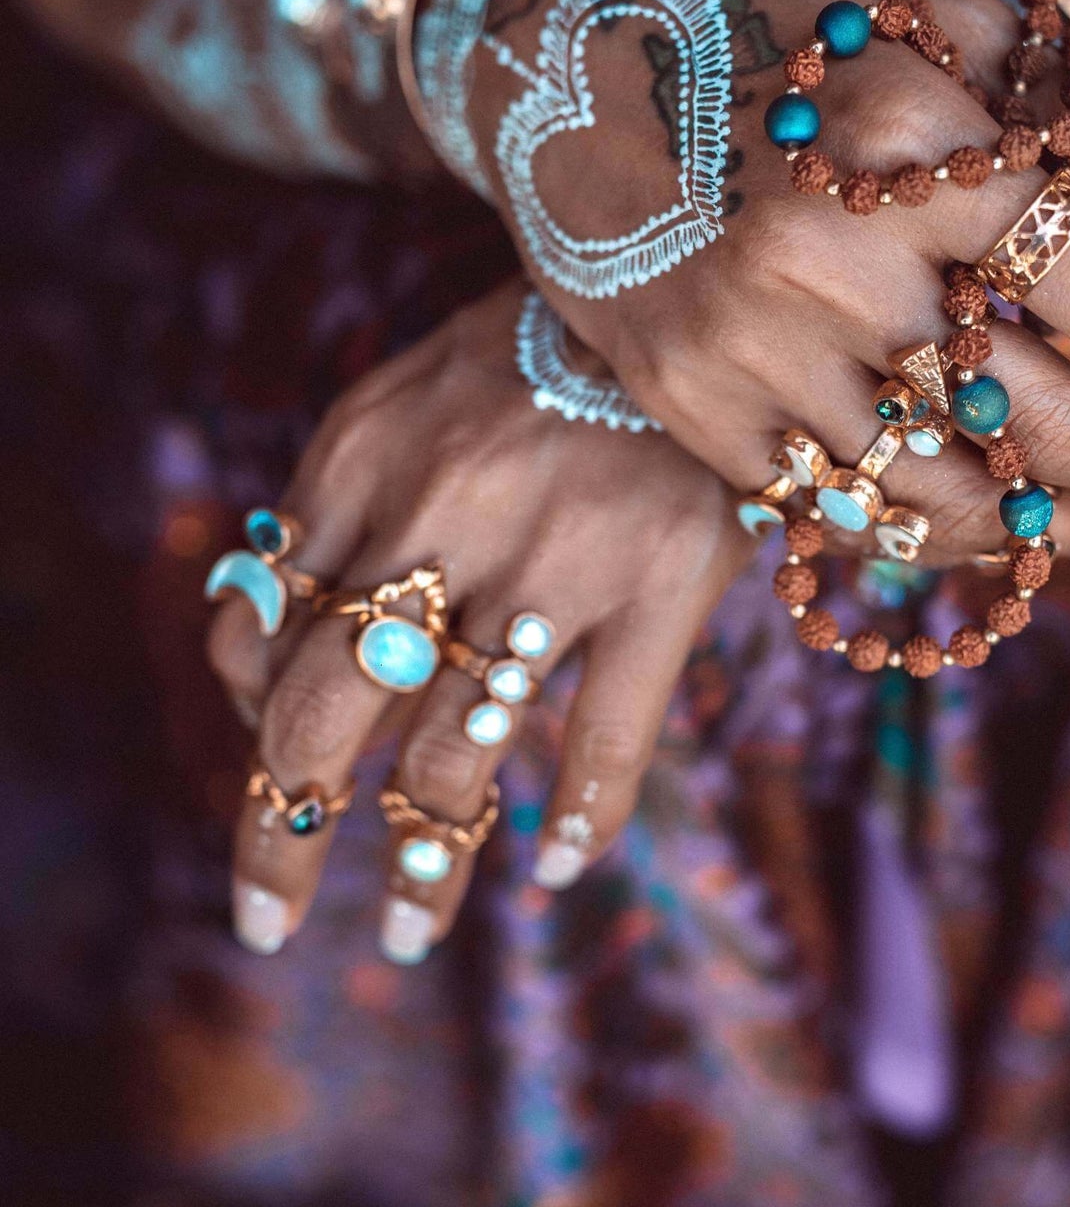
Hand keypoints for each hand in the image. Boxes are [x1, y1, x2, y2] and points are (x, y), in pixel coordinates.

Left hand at [207, 285, 748, 962]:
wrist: (679, 277)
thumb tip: (254, 655)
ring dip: (428, 863)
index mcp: (362, 468)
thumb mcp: (391, 406)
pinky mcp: (663, 582)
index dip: (253, 727)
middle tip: (267, 923)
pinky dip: (580, 817)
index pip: (262, 635)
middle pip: (326, 716)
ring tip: (411, 929)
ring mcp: (556, 558)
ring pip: (458, 753)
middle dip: (282, 837)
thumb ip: (324, 516)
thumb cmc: (525, 358)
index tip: (275, 781)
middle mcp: (441, 518)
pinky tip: (557, 861)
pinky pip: (608, 739)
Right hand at [457, 0, 1069, 567]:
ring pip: (954, 495)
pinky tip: (1034, 540)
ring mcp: (759, 355)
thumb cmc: (773, 25)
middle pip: (1047, 418)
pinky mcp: (704, 415)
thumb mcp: (944, 39)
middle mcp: (837, 264)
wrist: (553, 55)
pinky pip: (855, 516)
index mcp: (913, 144)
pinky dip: (958, 540)